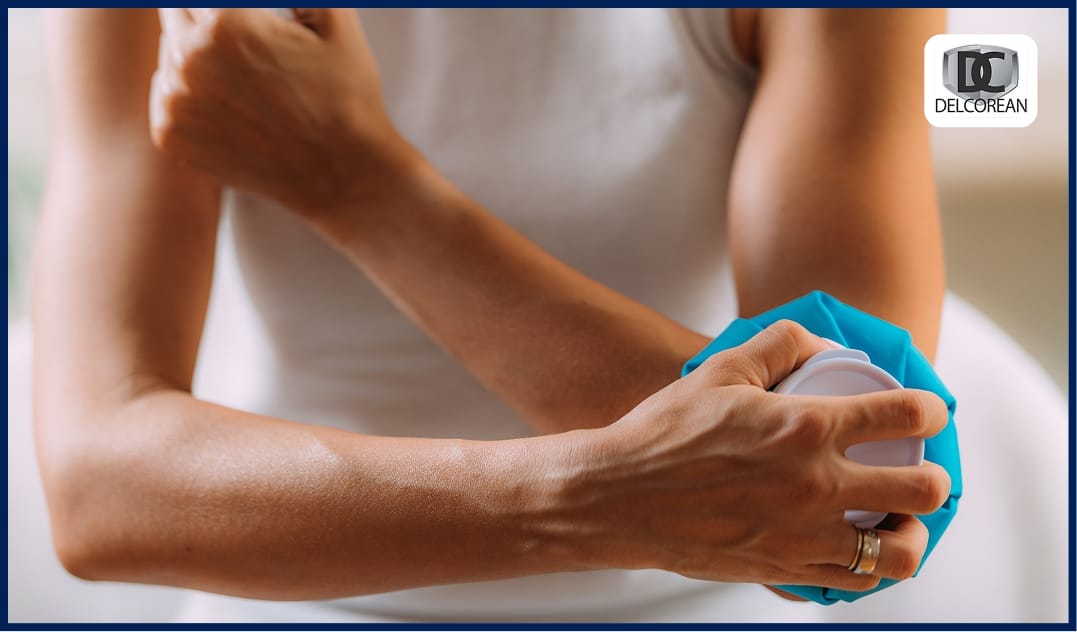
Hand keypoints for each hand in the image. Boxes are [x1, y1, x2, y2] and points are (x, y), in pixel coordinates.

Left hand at [150, 8, 414, 219]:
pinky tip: (230, 107)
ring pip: (169, 55)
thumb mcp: (335, 20)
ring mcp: (176, 101)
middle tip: (246, 47)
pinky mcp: (170, 136)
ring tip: (244, 80)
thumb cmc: (346, 98)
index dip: (228, 9)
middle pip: (176, 13)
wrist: (344, 175)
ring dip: (196, 57)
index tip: (249, 24)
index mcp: (225, 22)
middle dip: (208, 21)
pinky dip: (188, 96)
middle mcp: (190, 59)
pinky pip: (164, 96)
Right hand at [553, 320, 949, 590]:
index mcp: (804, 429)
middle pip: (922, 492)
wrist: (616, 499)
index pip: (904, 416)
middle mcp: (814, 486)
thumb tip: (829, 347)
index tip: (927, 414)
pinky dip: (868, 567)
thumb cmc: (663, 434)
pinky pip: (851, 581)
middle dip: (936, 480)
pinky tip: (855, 547)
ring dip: (912, 534)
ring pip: (899, 554)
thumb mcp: (721, 368)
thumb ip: (782, 343)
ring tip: (899, 522)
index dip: (931, 411)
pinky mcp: (783, 570)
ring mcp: (801, 535)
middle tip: (924, 474)